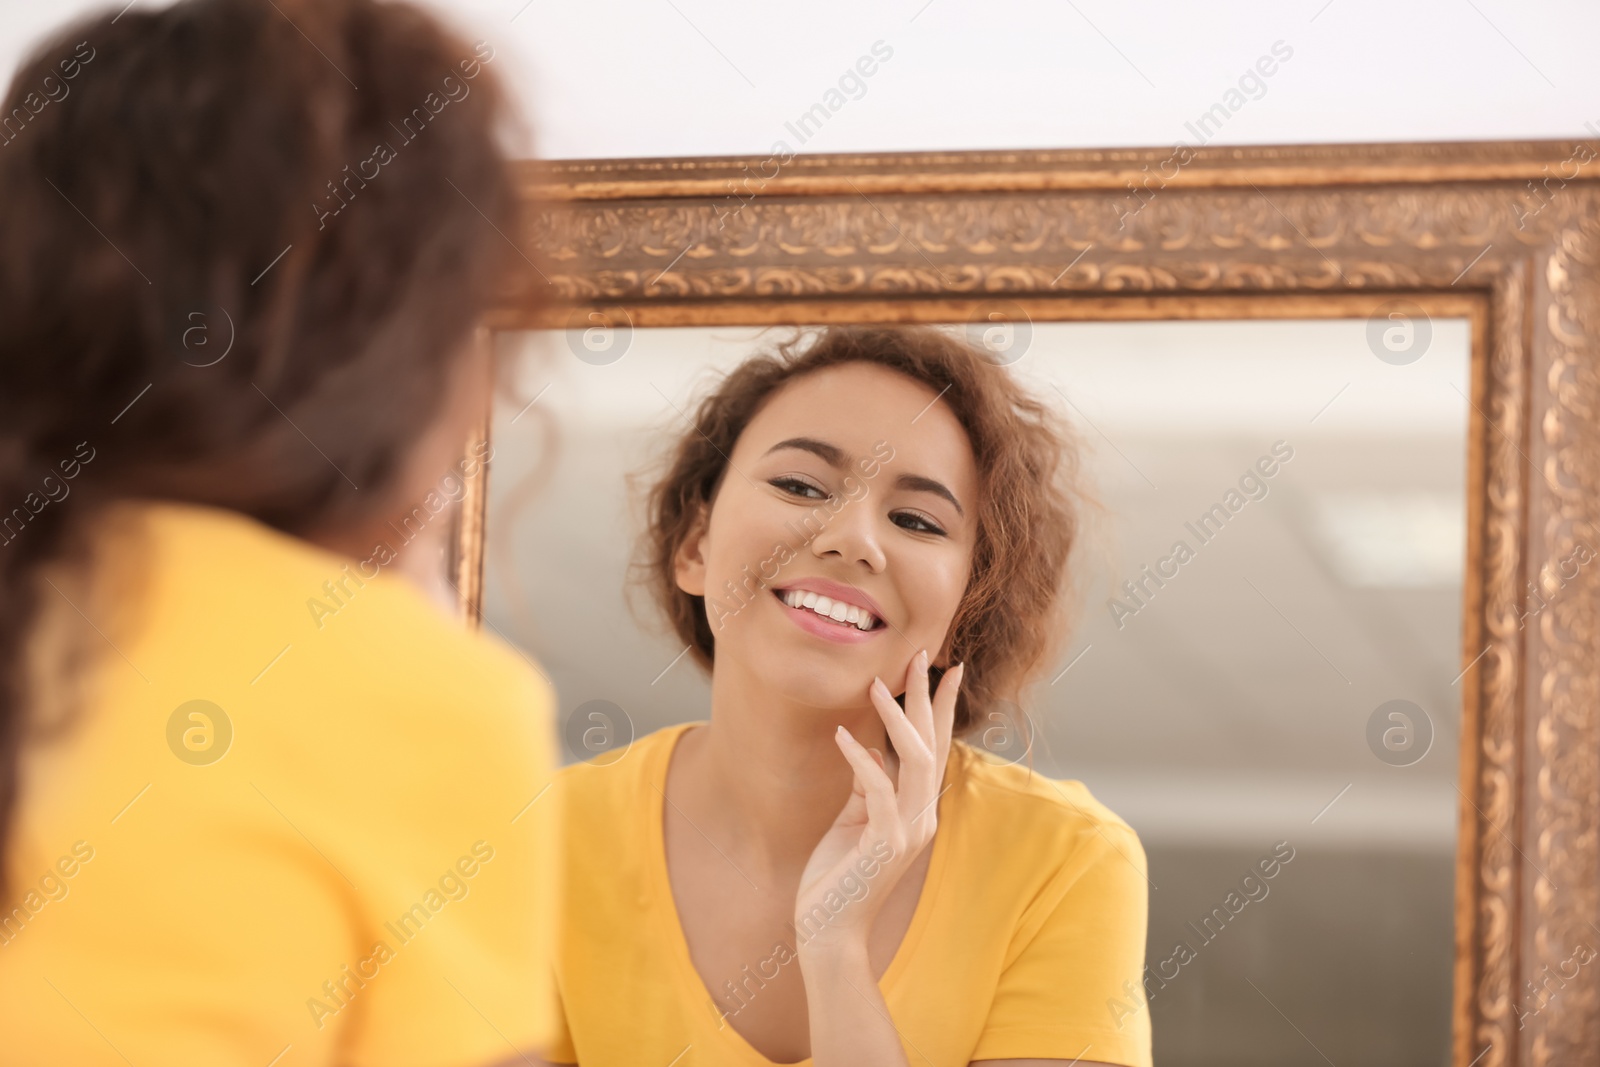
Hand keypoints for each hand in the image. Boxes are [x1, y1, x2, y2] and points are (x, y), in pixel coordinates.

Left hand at [793, 650, 962, 956]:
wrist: (828, 930)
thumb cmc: (837, 875)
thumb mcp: (854, 818)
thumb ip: (866, 784)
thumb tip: (868, 746)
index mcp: (917, 809)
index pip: (935, 748)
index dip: (940, 708)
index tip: (945, 669)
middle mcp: (922, 816)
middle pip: (933, 745)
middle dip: (927, 699)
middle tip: (923, 657)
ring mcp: (907, 830)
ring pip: (915, 761)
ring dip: (896, 718)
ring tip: (876, 684)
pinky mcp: (885, 843)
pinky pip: (878, 788)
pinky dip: (861, 758)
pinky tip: (843, 735)